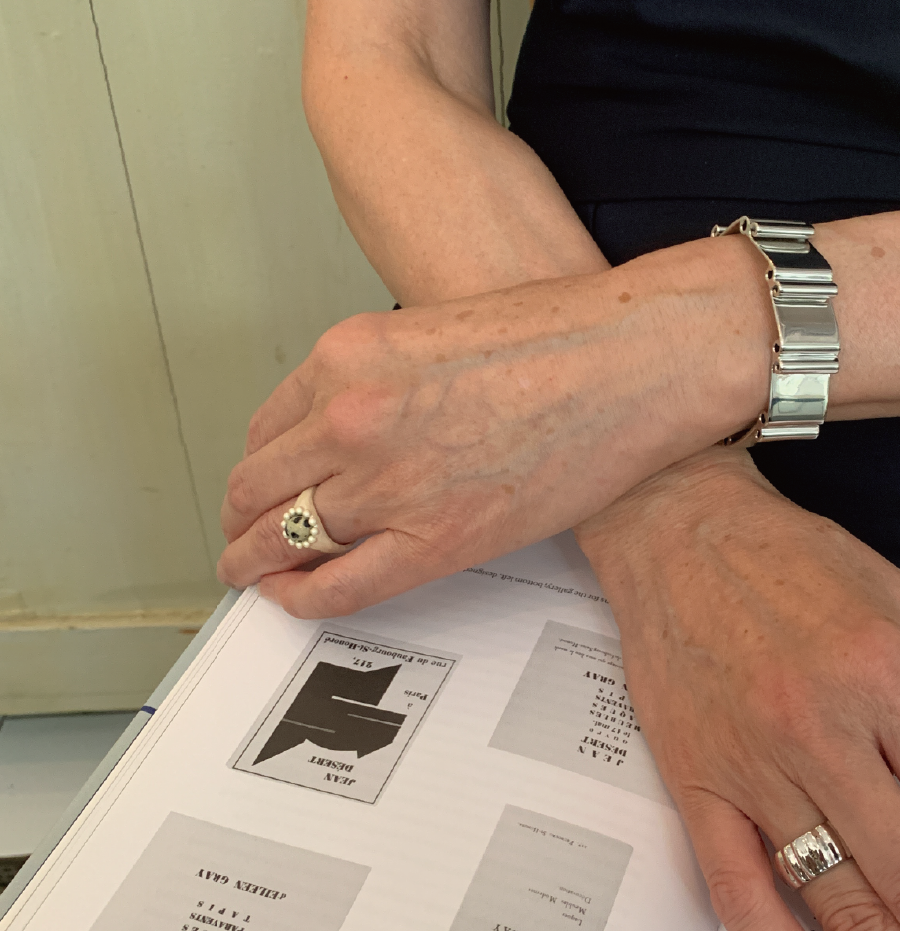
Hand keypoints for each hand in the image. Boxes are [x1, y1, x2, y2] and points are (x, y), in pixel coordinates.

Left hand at [217, 240, 769, 614]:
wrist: (628, 361)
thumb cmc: (561, 339)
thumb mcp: (435, 331)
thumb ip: (383, 379)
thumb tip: (363, 428)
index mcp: (347, 357)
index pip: (268, 427)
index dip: (257, 467)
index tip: (258, 486)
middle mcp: (351, 417)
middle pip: (259, 487)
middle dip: (242, 518)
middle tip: (240, 537)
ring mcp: (387, 481)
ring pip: (286, 538)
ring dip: (257, 562)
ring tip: (252, 574)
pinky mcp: (434, 537)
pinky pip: (338, 585)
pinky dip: (301, 598)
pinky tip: (290, 599)